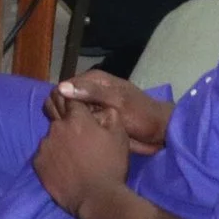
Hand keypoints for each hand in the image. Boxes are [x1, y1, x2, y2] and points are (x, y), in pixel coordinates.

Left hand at [32, 98, 131, 217]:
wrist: (97, 198)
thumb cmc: (111, 165)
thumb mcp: (119, 137)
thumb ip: (110, 115)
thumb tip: (102, 107)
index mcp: (76, 119)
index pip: (69, 99)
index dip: (73, 102)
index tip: (75, 108)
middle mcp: (56, 128)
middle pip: (58, 119)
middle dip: (66, 124)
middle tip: (77, 139)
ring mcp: (44, 145)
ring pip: (50, 138)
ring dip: (59, 142)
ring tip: (72, 158)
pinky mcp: (37, 163)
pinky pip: (44, 155)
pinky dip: (51, 158)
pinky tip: (63, 168)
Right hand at [48, 69, 171, 152]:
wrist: (158, 132)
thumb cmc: (141, 114)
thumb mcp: (117, 101)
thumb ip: (91, 93)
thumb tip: (61, 87)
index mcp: (93, 80)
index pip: (62, 86)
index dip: (60, 100)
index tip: (65, 116)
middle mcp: (89, 91)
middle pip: (62, 100)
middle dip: (63, 113)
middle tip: (71, 127)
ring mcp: (91, 107)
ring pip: (67, 113)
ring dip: (68, 123)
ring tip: (74, 134)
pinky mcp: (93, 121)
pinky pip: (77, 124)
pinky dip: (75, 130)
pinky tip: (76, 138)